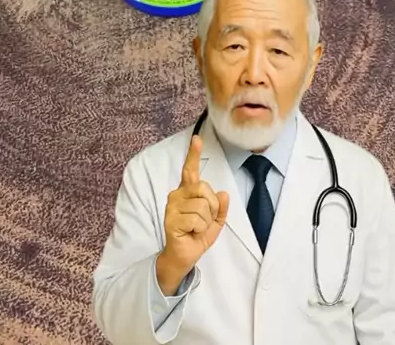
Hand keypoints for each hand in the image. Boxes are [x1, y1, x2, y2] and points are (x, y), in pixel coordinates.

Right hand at [156, 135, 228, 294]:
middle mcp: (177, 194)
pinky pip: (197, 220)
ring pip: (202, 206)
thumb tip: (223, 193)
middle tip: (205, 220)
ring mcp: (172, 206)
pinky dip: (200, 229)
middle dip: (212, 207)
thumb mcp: (215, 222)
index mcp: (187, 192)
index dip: (193, 153)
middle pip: (204, 189)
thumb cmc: (197, 235)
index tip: (197, 139)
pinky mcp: (171, 219)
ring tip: (196, 228)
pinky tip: (191, 233)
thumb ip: (220, 208)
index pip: (190, 169)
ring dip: (206, 221)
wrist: (184, 257)